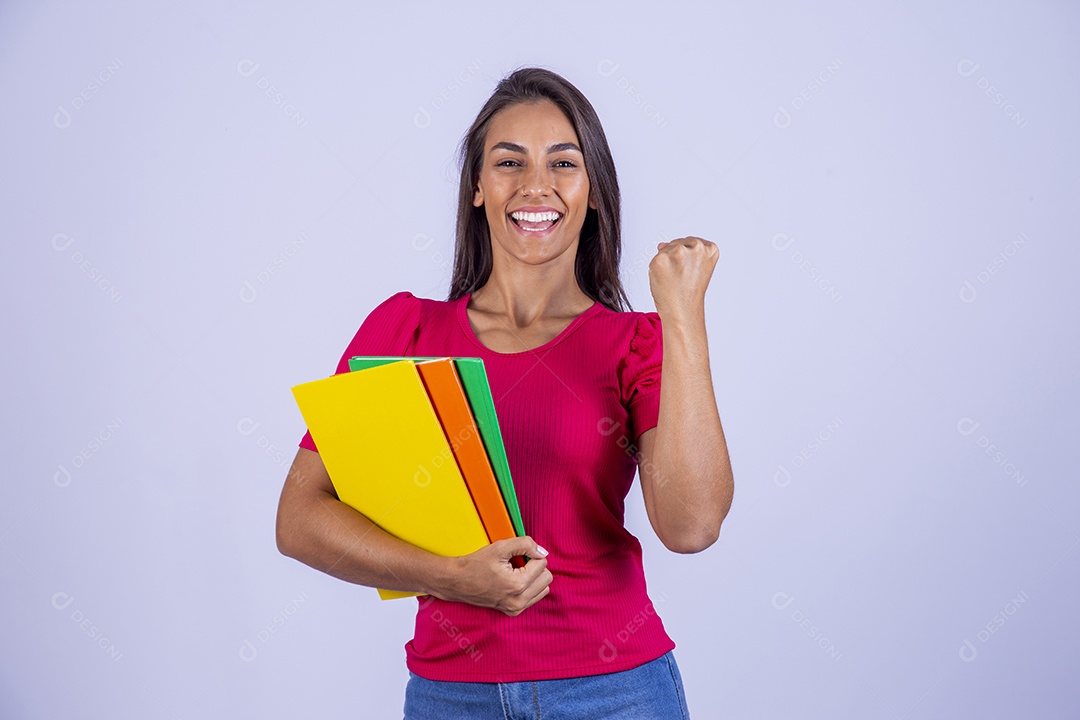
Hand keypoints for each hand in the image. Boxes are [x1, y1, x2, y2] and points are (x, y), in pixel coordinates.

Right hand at [431, 536, 551, 616]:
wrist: (457, 582)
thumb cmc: (476, 564)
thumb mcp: (500, 547)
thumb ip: (525, 544)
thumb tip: (542, 552)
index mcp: (517, 585)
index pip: (542, 564)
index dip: (530, 554)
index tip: (515, 556)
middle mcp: (519, 601)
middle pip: (546, 578)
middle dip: (535, 567)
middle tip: (516, 564)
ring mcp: (516, 608)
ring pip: (543, 589)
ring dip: (534, 578)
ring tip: (515, 573)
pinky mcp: (513, 612)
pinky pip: (534, 597)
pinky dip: (529, 587)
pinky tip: (513, 581)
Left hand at [649, 236, 718, 319]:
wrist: (682, 311)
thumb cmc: (690, 294)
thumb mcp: (697, 268)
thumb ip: (684, 252)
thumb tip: (661, 244)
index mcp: (710, 248)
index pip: (692, 243)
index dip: (687, 259)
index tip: (690, 271)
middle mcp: (696, 247)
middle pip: (678, 243)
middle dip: (675, 259)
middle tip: (680, 278)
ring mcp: (678, 252)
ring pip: (666, 250)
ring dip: (666, 263)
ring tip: (674, 279)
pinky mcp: (662, 258)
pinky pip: (655, 259)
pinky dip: (656, 269)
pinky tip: (665, 279)